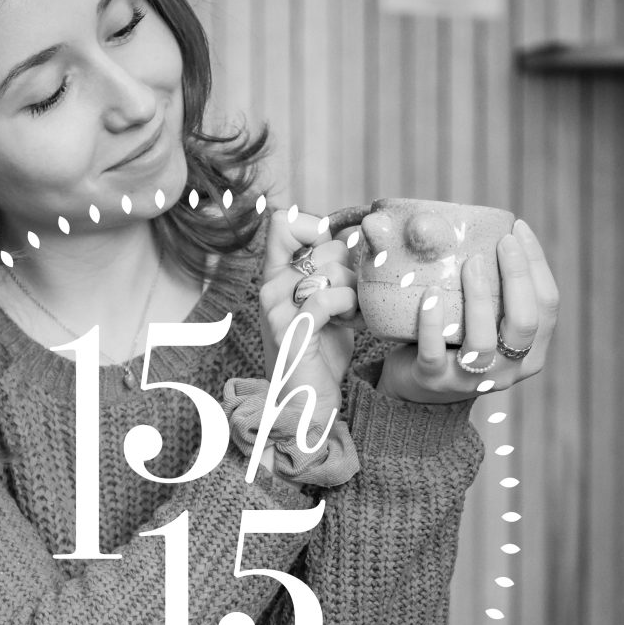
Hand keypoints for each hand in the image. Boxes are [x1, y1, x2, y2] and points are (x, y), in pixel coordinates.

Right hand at [257, 204, 357, 418]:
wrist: (306, 403)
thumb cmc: (319, 354)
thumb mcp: (326, 305)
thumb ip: (331, 273)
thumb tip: (354, 238)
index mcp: (275, 275)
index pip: (284, 221)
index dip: (317, 228)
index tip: (336, 256)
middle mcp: (270, 287)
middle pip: (322, 246)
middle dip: (350, 267)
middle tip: (354, 295)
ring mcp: (276, 308)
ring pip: (327, 270)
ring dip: (353, 289)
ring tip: (353, 311)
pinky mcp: (290, 330)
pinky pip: (326, 297)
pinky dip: (348, 306)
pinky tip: (351, 321)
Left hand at [377, 218, 558, 404]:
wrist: (415, 385)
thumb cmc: (457, 338)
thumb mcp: (486, 316)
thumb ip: (497, 286)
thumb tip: (495, 224)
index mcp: (531, 351)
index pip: (547, 305)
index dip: (537, 264)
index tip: (517, 229)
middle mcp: (508, 369)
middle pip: (525, 324)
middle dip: (516, 278)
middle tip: (501, 242)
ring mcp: (472, 380)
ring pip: (482, 342)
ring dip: (479, 297)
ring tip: (470, 263)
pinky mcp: (434, 381)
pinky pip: (434, 353)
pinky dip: (432, 323)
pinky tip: (429, 295)